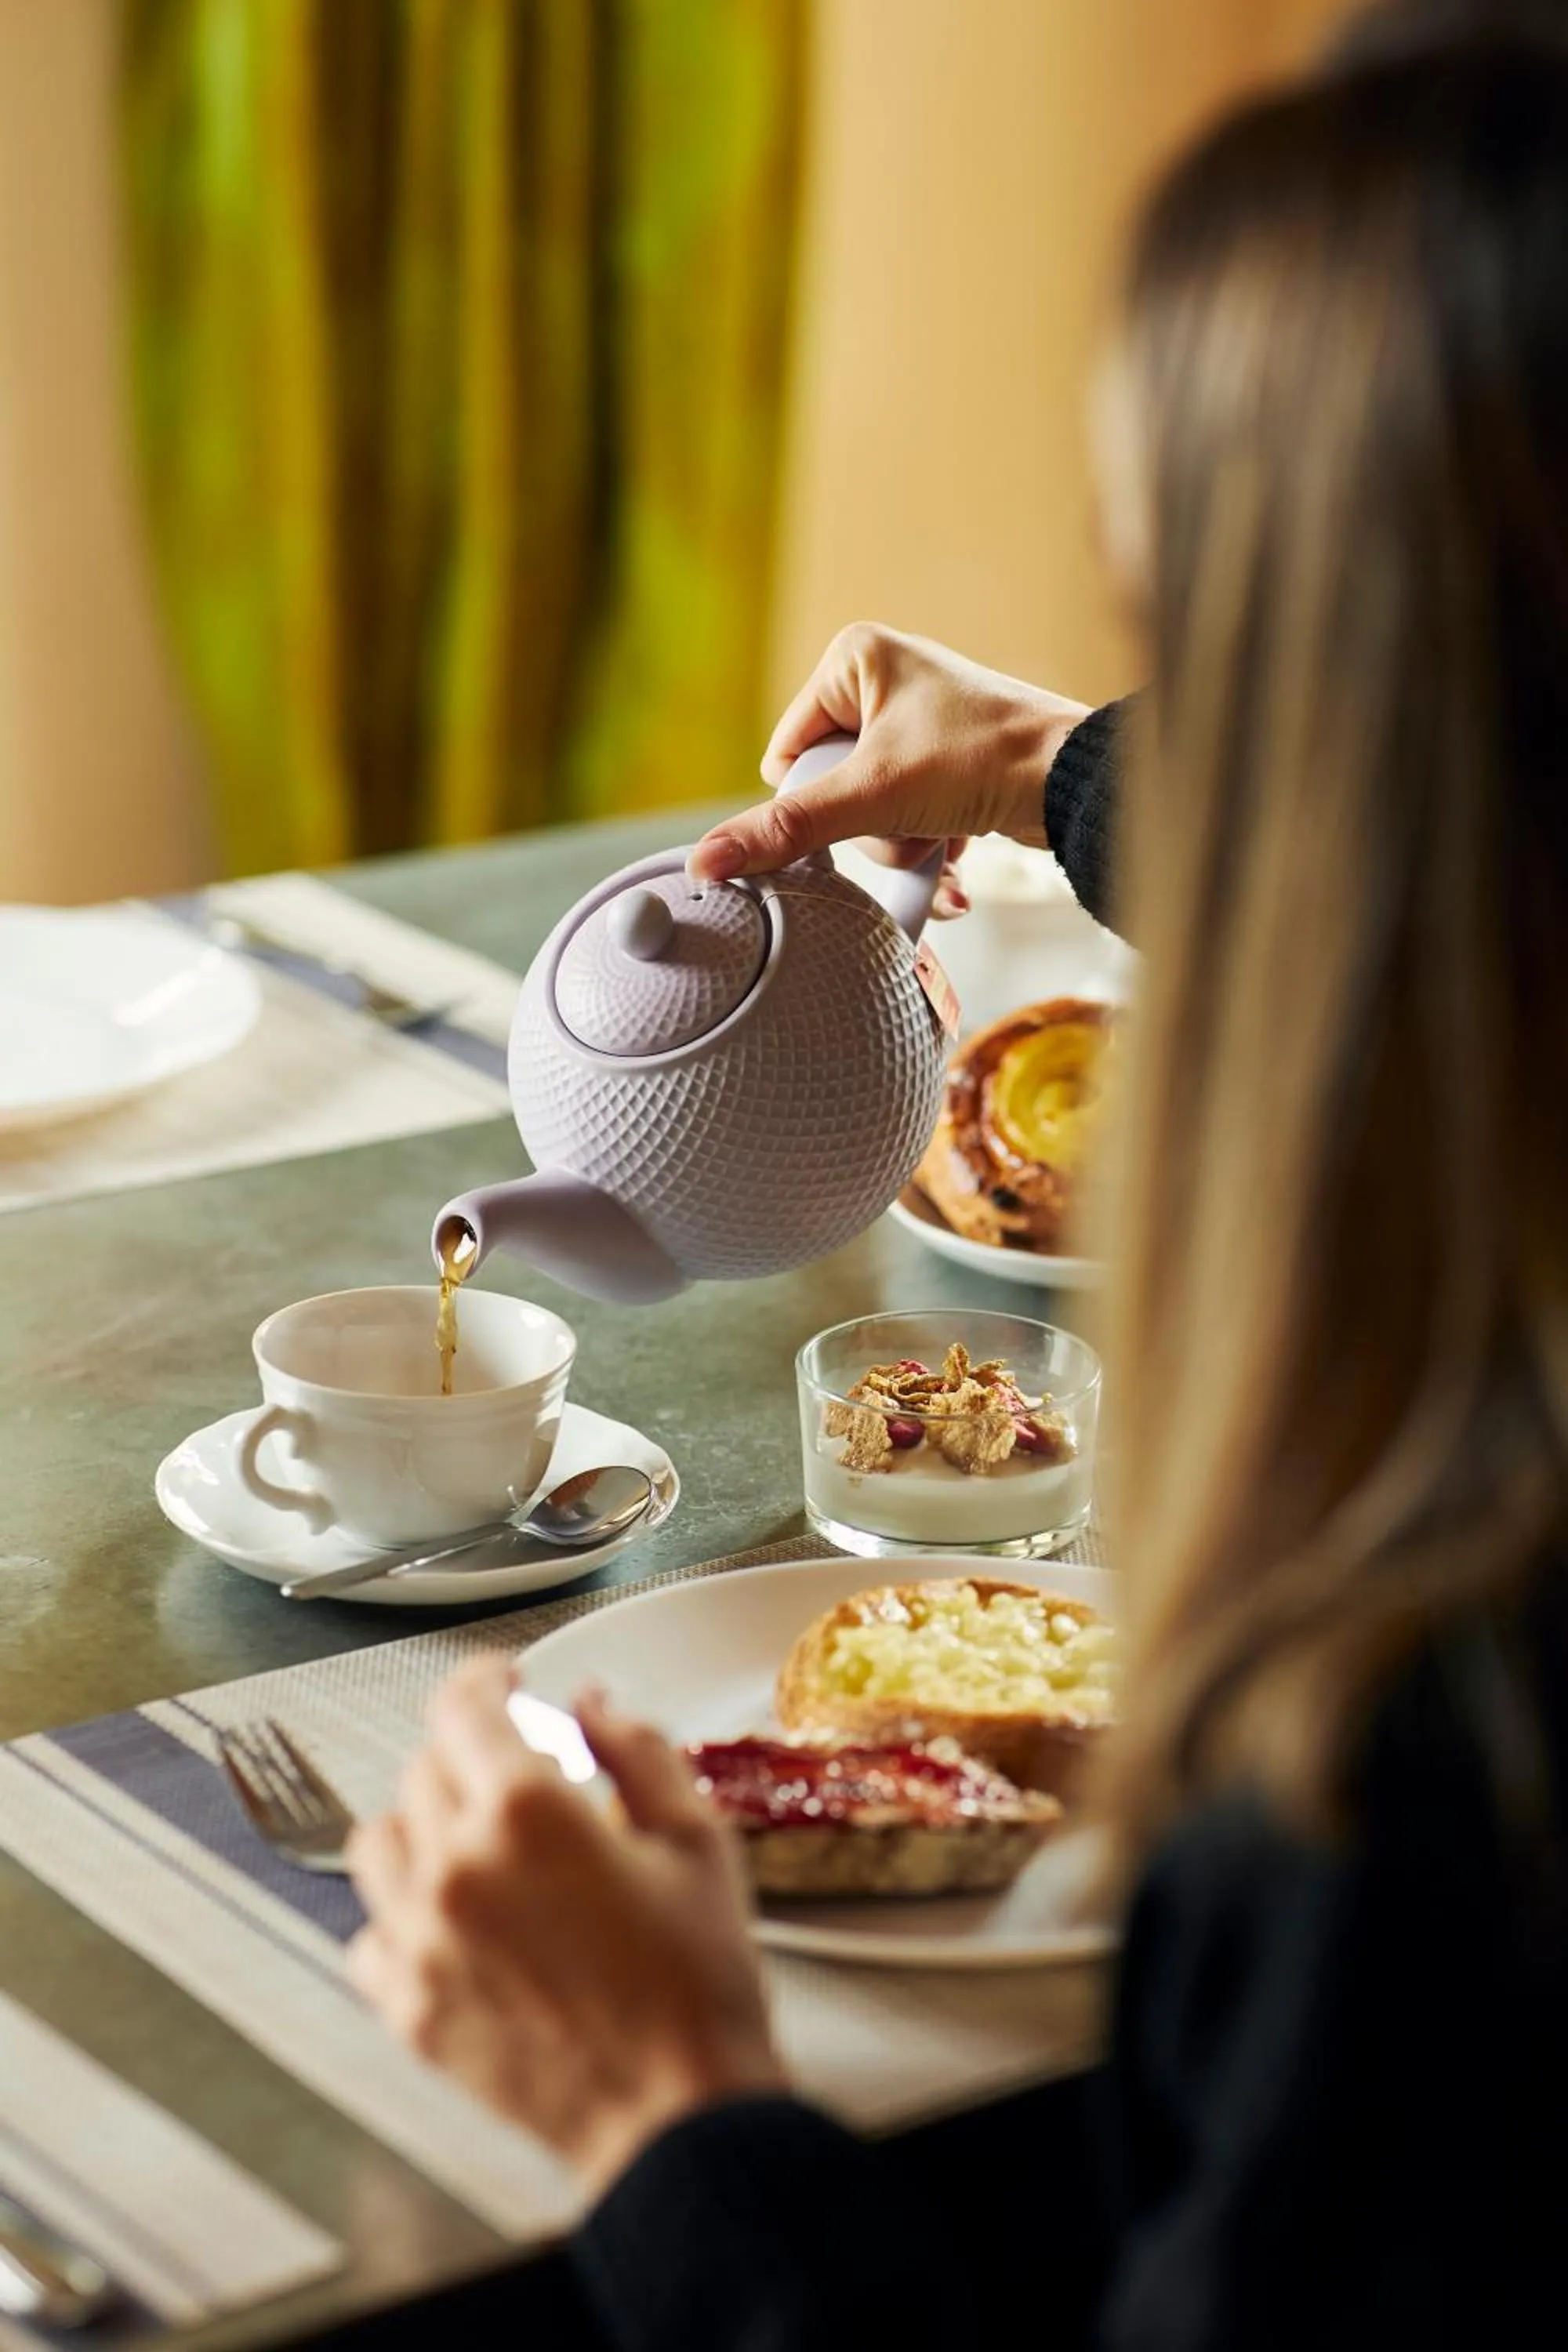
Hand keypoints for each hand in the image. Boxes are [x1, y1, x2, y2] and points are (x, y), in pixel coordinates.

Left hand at [346, 1659, 785, 2197]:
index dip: (485, 1678)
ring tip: (481, 1845)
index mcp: (527, 1812)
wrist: (676, 2115)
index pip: (463, 1705)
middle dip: (472, 1755)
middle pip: (424, 1768)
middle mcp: (457, 1867)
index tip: (503, 1679)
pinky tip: (459, 1922)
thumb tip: (589, 1702)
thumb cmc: (697, 1983)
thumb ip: (636, 1749)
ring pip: (380, 1842)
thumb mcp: (695, 1838)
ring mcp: (422, 1942)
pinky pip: (371, 1934)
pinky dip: (403, 1915)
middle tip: (523, 1775)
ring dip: (426, 1825)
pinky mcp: (409, 2009)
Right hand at [689, 625, 1090, 914]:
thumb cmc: (985, 760)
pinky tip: (956, 859)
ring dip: (903, 844)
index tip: (860, 807)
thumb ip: (788, 829)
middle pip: (832, 788)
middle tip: (910, 822)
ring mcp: (919, 723)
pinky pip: (910, 817)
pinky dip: (930, 847)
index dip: (818, 800)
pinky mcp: (949, 762)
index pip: (789, 754)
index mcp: (855, 658)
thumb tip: (708, 860)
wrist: (1075, 783)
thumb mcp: (873, 797)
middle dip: (870, 828)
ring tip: (943, 834)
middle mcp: (886, 679)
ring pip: (870, 813)